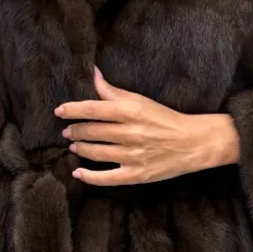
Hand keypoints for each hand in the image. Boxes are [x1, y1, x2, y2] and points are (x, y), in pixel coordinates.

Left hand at [54, 66, 240, 185]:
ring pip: (96, 153)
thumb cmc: (165, 118)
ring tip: (74, 145)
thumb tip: (92, 73)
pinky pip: (107, 178)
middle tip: (67, 131)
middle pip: (92, 131)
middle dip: (75, 130)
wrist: (193, 142)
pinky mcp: (137, 175)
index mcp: (131, 111)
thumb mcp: (140, 100)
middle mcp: (130, 133)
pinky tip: (78, 172)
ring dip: (80, 148)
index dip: (72, 110)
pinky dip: (89, 177)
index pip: (93, 108)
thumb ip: (113, 90)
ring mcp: (133, 156)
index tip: (59, 111)